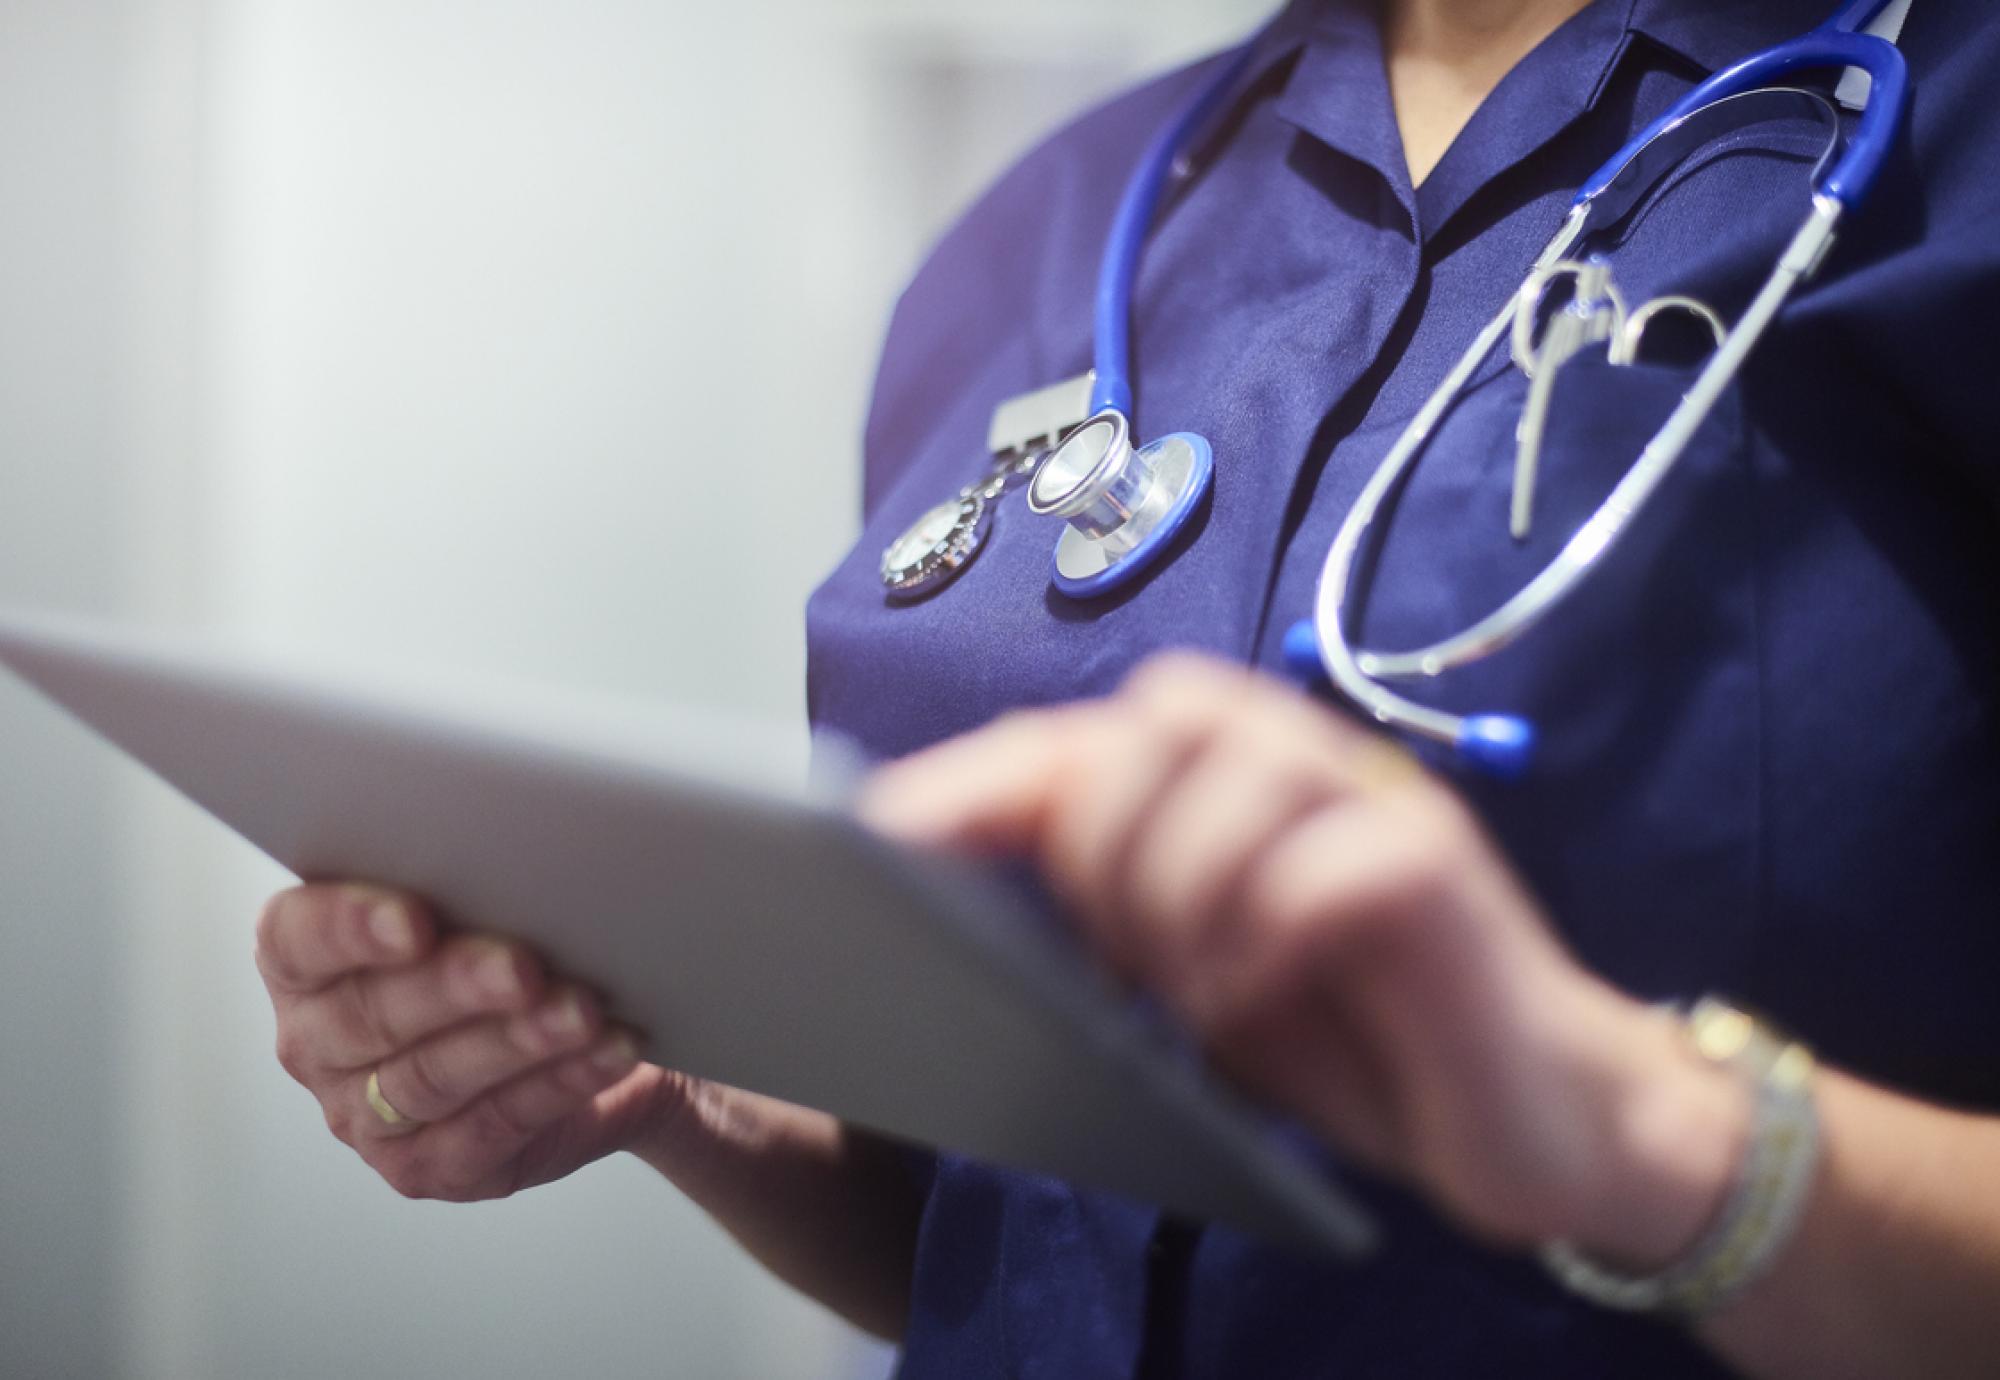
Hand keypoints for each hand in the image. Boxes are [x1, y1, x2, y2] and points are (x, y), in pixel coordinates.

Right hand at [255, 884, 695, 1200]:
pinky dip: (558, 1084)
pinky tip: (605, 1052)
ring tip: (581, 1011)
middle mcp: (317, 1042)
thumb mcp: (478, 902)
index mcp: (304, 962)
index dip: (350, 928)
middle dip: (455, 987)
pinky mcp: (426, 1169)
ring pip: (433, 1078)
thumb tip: (507, 858)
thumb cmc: (515, 942)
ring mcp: (363, 1117)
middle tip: (523, 966)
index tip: (414, 919)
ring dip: (515, 1042)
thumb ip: (463, 881)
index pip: (298, 940)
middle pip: (372, 1015)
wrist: (590, 1033)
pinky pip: (493, 1126)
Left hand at [859, 654, 1746, 1261]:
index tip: (873, 840)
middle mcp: (1302, 760)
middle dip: (1101, 841)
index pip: (1078, 742)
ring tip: (1192, 989)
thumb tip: (963, 903)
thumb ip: (1115, 912)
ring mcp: (1377, 802)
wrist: (1535, 1112)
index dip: (971, 783)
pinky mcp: (1440, 869)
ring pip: (1225, 763)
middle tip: (1126, 956)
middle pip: (1150, 719)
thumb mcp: (1202, 972)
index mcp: (1231, 777)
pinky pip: (1326, 862)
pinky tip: (1254, 1002)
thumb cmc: (1353, 1036)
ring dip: (1177, 888)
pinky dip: (1263, 936)